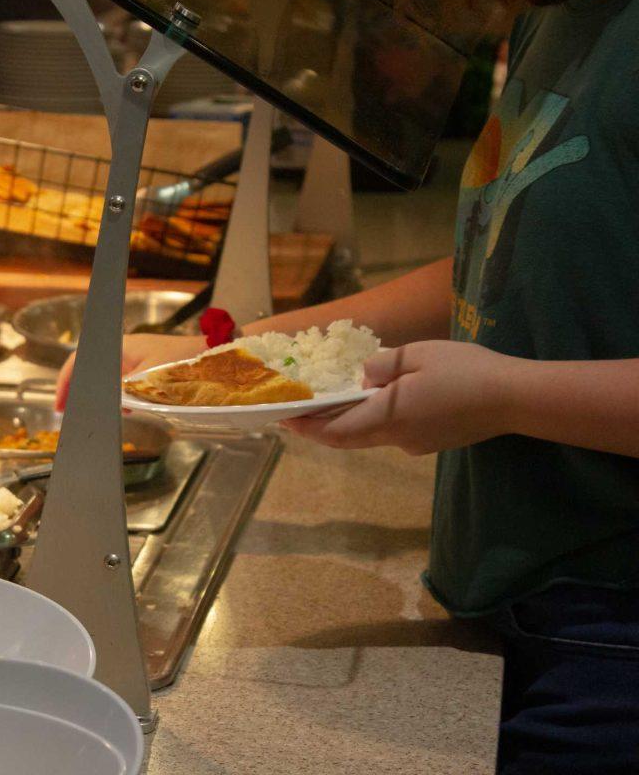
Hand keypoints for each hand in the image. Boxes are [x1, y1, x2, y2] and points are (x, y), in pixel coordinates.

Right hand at [55, 334, 206, 410]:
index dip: (66, 383)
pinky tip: (122, 410)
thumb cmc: (183, 362)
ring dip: (97, 394)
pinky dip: (116, 395)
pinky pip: (122, 381)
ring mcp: (135, 358)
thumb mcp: (147, 380)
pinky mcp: (146, 368)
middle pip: (89, 368)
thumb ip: (121, 391)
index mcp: (119, 347)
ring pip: (105, 376)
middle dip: (78, 390)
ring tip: (90, 413)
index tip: (61, 404)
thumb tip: (101, 404)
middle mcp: (123, 350)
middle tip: (69, 412)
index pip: (80, 361)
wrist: (213, 357)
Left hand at [281, 340, 519, 454]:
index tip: (282, 418)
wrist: (516, 398)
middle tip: (297, 411)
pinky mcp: (432, 441)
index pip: (334, 431)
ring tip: (330, 401)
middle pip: (348, 437)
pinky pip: (392, 431)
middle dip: (319, 425)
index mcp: (388, 417)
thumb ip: (382, 366)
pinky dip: (374, 419)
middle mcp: (397, 438)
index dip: (305, 426)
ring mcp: (415, 443)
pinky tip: (376, 399)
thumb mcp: (418, 354)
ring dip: (347, 421)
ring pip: (370, 435)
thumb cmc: (466, 371)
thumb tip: (362, 376)